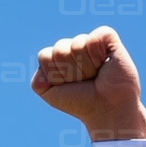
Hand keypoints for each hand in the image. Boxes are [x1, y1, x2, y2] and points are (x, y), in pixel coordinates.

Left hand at [31, 26, 145, 141]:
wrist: (106, 109)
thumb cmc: (79, 101)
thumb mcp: (49, 93)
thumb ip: (37, 80)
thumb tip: (43, 60)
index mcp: (59, 57)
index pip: (44, 56)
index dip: (54, 74)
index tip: (68, 85)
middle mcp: (74, 46)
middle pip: (59, 50)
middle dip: (69, 71)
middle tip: (84, 81)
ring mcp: (91, 41)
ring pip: (76, 45)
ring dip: (85, 67)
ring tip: (95, 75)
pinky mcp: (108, 38)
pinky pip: (95, 38)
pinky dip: (98, 54)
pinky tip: (104, 63)